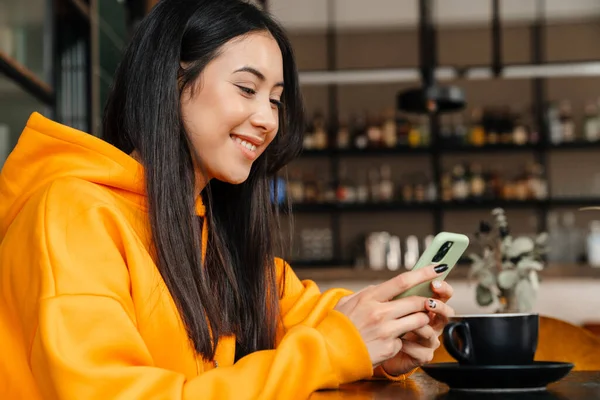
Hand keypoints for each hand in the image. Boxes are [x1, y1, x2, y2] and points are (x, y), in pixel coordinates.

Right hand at [334, 264, 448, 366]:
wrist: (330, 353)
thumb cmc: (337, 327)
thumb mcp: (347, 303)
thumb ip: (366, 294)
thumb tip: (379, 287)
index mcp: (369, 298)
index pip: (402, 281)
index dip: (423, 273)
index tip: (437, 268)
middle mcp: (379, 312)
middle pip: (416, 301)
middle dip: (428, 301)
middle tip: (431, 302)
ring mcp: (386, 331)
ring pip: (418, 321)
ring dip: (420, 320)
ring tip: (411, 323)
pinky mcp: (390, 347)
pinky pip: (406, 340)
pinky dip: (402, 340)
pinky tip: (390, 341)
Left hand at [380, 280, 454, 374]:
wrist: (378, 347)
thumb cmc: (385, 322)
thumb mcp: (391, 303)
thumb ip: (400, 292)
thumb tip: (403, 277)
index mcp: (427, 306)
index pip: (443, 294)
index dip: (443, 288)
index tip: (435, 282)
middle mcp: (432, 322)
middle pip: (446, 314)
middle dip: (439, 307)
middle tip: (429, 303)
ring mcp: (429, 340)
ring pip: (432, 332)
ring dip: (420, 327)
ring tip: (405, 323)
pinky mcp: (422, 355)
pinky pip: (421, 351)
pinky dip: (409, 345)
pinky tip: (399, 340)